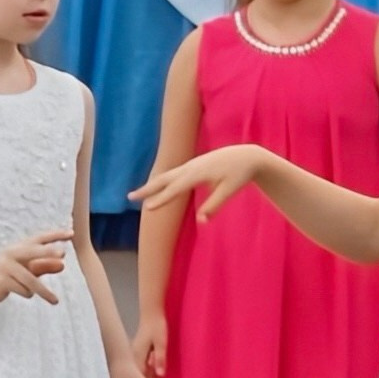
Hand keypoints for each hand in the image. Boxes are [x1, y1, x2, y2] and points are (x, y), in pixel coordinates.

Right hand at [0, 230, 69, 304]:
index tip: (71, 233)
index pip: (40, 238)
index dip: (55, 235)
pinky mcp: (2, 281)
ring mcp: (6, 267)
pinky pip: (22, 290)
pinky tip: (21, 292)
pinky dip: (26, 293)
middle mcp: (12, 254)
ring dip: (43, 292)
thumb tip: (62, 265)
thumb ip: (43, 266)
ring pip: (31, 280)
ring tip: (55, 301)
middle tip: (62, 254)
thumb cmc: (4, 273)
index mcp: (20, 247)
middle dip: (47, 252)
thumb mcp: (25, 268)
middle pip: (33, 252)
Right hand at [129, 310, 167, 377]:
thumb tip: (160, 375)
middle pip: (140, 375)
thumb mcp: (161, 343)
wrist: (151, 314)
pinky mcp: (138, 351)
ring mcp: (135, 354)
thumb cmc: (156, 327)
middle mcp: (134, 356)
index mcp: (138, 356)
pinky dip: (149, 369)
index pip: (141, 376)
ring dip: (150, 376)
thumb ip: (160, 359)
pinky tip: (155, 370)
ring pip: (141, 370)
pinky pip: (142, 364)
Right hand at [131, 143, 266, 220]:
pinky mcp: (195, 165)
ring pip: (167, 175)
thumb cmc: (240, 174)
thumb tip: (201, 222)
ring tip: (138, 194)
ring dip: (152, 184)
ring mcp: (192, 164)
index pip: (175, 189)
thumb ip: (214, 206)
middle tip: (130, 197)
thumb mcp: (229, 191)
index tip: (147, 208)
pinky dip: (162, 180)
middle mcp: (192, 166)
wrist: (248, 155)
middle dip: (147, 188)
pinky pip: (174, 174)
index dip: (161, 199)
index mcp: (199, 173)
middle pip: (165, 179)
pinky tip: (158, 186)